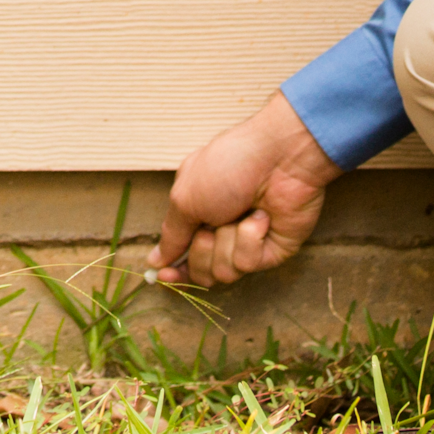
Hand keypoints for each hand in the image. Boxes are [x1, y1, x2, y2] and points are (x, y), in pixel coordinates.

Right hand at [147, 93, 342, 287]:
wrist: (278, 157)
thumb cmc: (228, 166)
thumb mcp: (186, 197)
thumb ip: (172, 234)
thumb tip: (154, 259)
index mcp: (199, 213)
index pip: (183, 254)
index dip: (174, 270)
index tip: (163, 275)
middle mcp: (222, 231)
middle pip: (201, 271)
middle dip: (202, 250)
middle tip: (211, 224)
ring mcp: (249, 243)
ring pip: (224, 272)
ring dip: (226, 242)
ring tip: (239, 215)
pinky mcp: (273, 251)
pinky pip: (248, 265)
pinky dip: (249, 240)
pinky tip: (260, 218)